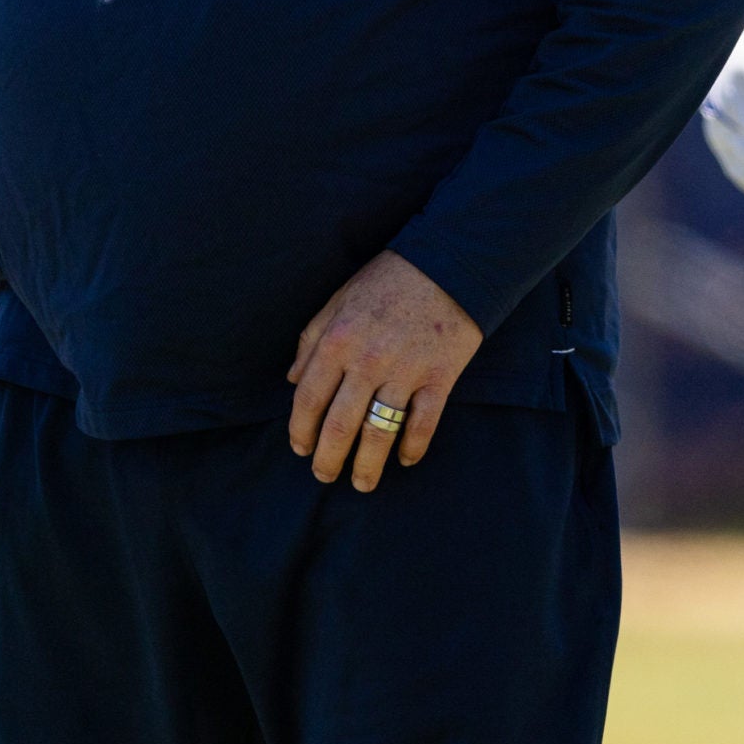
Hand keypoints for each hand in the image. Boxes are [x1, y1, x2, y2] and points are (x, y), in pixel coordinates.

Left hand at [287, 252, 481, 491]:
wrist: (449, 261)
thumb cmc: (389, 279)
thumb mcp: (339, 299)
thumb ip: (312, 339)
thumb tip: (294, 380)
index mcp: (337, 339)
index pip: (309, 399)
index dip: (300, 431)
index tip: (300, 449)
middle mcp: (367, 360)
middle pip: (340, 425)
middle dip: (328, 458)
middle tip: (325, 476)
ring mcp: (405, 370)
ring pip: (379, 433)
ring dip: (368, 465)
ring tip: (362, 483)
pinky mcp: (440, 376)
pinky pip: (422, 424)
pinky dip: (412, 447)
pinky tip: (404, 459)